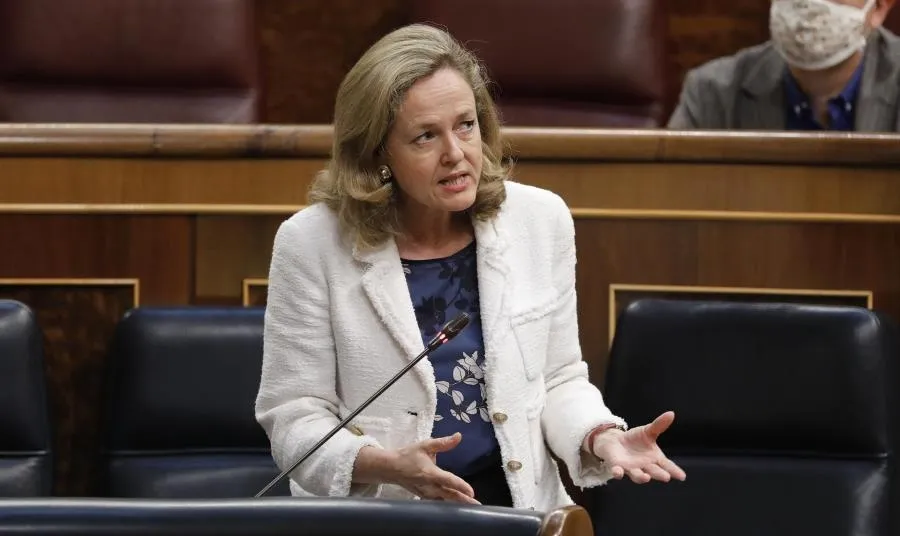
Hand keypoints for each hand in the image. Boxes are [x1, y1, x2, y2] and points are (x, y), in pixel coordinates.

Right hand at [355, 432, 478, 503]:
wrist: (390, 467)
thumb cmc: (408, 455)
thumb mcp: (425, 445)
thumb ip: (443, 442)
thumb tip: (459, 436)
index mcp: (430, 473)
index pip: (448, 480)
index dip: (460, 486)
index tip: (472, 492)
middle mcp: (429, 486)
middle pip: (449, 495)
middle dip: (463, 500)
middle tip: (477, 505)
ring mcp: (425, 493)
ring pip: (444, 500)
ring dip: (457, 504)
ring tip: (470, 507)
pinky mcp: (423, 497)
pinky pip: (437, 502)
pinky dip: (447, 504)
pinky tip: (456, 507)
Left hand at [590, 411, 685, 483]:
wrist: (616, 442)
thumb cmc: (635, 439)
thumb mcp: (648, 431)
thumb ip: (659, 425)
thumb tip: (671, 413)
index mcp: (655, 459)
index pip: (667, 465)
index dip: (675, 471)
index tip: (682, 476)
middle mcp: (645, 466)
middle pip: (654, 471)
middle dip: (659, 474)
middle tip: (666, 477)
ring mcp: (631, 469)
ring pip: (637, 475)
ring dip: (641, 477)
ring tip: (646, 477)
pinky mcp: (617, 467)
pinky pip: (617, 472)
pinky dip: (618, 473)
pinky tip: (618, 472)